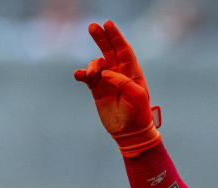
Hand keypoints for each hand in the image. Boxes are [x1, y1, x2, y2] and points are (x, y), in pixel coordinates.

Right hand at [74, 20, 161, 156]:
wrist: (130, 133)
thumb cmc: (138, 114)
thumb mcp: (137, 97)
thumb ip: (123, 82)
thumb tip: (106, 72)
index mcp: (133, 73)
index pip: (124, 51)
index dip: (116, 37)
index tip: (108, 24)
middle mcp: (120, 74)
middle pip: (109, 51)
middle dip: (102, 38)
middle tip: (92, 26)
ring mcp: (107, 81)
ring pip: (96, 64)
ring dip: (92, 66)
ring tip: (90, 75)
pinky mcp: (97, 90)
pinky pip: (87, 77)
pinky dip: (81, 74)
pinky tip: (79, 75)